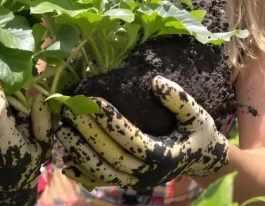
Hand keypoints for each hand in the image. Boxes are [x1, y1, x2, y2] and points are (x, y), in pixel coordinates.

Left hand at [55, 75, 228, 189]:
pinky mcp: (128, 182)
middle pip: (112, 157)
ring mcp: (136, 181)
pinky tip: (65, 158)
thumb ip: (179, 100)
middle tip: (70, 110)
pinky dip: (82, 172)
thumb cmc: (199, 132)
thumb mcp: (197, 114)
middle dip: (88, 133)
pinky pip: (101, 181)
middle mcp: (148, 172)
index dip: (113, 122)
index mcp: (164, 155)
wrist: (201, 160)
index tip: (95, 102)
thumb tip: (155, 82)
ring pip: (102, 172)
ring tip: (62, 130)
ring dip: (80, 152)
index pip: (133, 140)